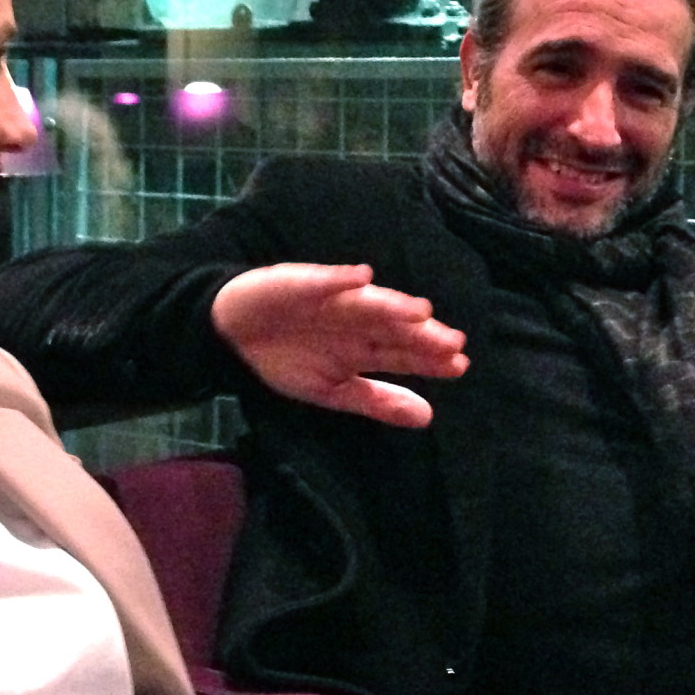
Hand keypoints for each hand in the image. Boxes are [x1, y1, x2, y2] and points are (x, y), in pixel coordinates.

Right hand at [211, 264, 467, 428]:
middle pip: (394, 329)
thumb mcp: (331, 391)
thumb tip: (429, 417)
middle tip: (452, 342)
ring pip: (368, 304)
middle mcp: (356, 321)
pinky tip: (362, 277)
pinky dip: (341, 279)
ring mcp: (333, 300)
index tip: (460, 366)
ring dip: (393, 305)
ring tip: (420, 310)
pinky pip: (324, 281)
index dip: (430, 359)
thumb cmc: (287, 358)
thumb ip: (377, 401)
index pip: (404, 353)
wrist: (234, 332)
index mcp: (364, 347)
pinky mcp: (303, 283)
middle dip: (421, 334)